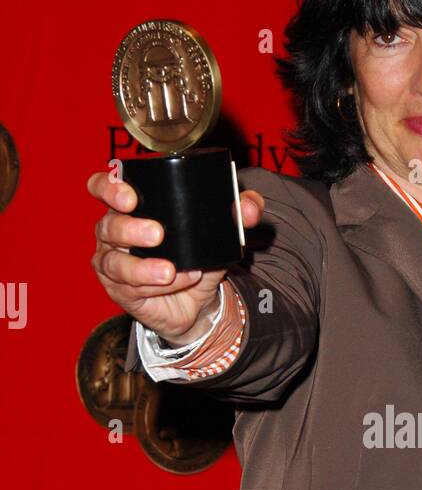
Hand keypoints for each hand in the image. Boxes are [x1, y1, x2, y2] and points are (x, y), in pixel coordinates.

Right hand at [87, 171, 263, 342]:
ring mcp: (114, 263)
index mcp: (131, 206)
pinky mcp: (120, 290)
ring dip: (142, 267)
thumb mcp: (221, 233)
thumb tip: (249, 207)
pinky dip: (155, 285)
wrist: (199, 302)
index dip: (108, 188)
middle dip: (129, 228)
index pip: (104, 187)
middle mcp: (114, 232)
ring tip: (169, 270)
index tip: (130, 196)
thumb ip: (239, 213)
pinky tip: (177, 281)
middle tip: (157, 234)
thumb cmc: (197, 255)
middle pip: (108, 225)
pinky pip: (130, 287)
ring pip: (115, 262)